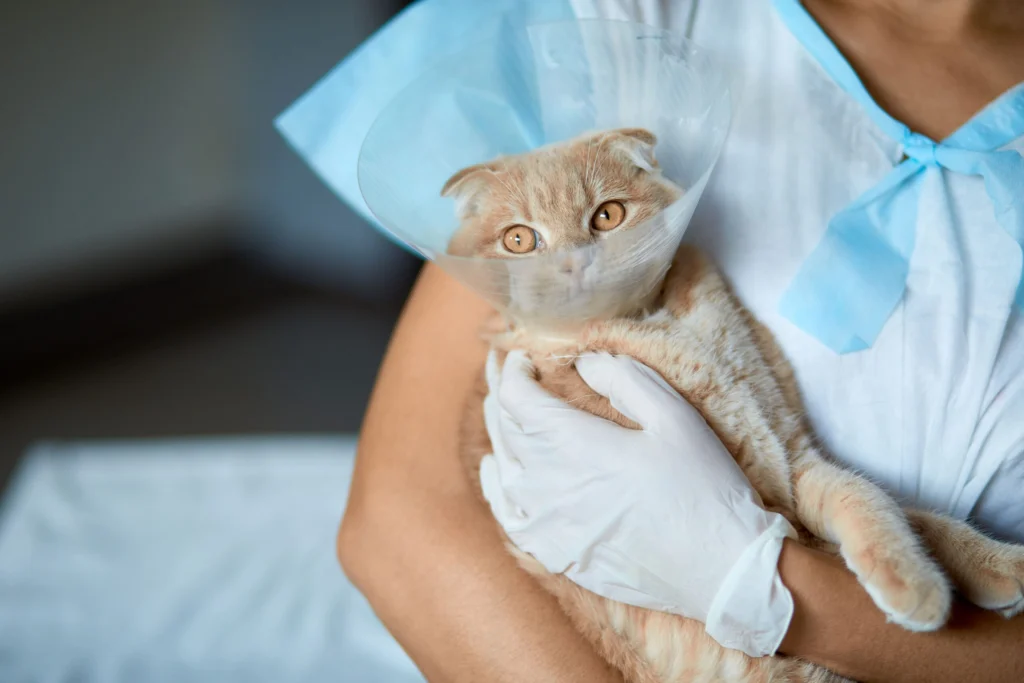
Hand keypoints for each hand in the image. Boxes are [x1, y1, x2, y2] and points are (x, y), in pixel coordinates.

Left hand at [479, 350, 796, 656]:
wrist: (722, 569)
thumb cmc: (704, 487)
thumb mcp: (673, 416)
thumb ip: (622, 379)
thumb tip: (582, 360)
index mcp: (574, 444)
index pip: (517, 397)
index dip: (513, 370)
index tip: (524, 356)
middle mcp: (548, 484)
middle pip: (504, 428)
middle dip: (502, 392)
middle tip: (505, 370)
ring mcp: (547, 523)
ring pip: (502, 468)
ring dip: (499, 433)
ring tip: (502, 410)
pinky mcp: (555, 553)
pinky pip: (508, 514)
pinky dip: (496, 484)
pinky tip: (498, 469)